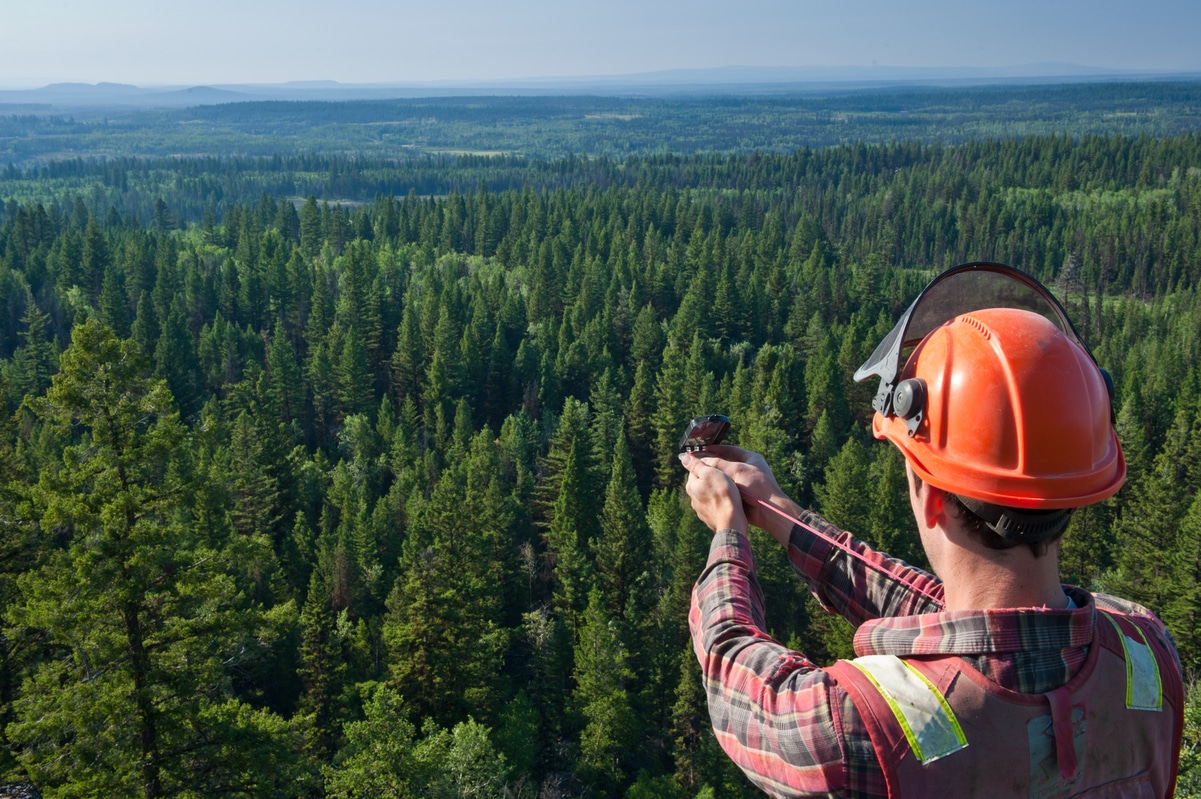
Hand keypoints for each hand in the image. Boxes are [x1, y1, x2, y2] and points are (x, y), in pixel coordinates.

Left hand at [679, 451, 746, 533]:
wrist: (731, 521)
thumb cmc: (723, 494)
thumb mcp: (710, 473)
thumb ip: (696, 465)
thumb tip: (684, 458)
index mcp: (691, 486)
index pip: (695, 470)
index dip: (707, 466)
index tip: (718, 466)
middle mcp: (693, 498)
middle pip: (702, 483)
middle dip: (711, 479)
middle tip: (725, 477)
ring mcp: (701, 510)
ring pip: (708, 495)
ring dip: (715, 491)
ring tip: (728, 490)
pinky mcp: (710, 518)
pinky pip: (714, 506)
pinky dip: (719, 503)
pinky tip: (727, 502)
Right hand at [684, 445, 799, 544]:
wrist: (768, 510)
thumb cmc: (757, 486)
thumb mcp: (736, 471)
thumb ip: (718, 464)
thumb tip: (702, 459)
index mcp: (751, 459)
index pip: (731, 450)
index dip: (716, 449)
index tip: (703, 449)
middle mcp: (748, 469)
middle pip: (726, 464)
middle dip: (713, 464)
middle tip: (699, 463)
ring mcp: (745, 483)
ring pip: (726, 478)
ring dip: (715, 478)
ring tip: (700, 476)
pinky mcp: (742, 495)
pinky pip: (727, 489)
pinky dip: (719, 488)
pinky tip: (708, 489)